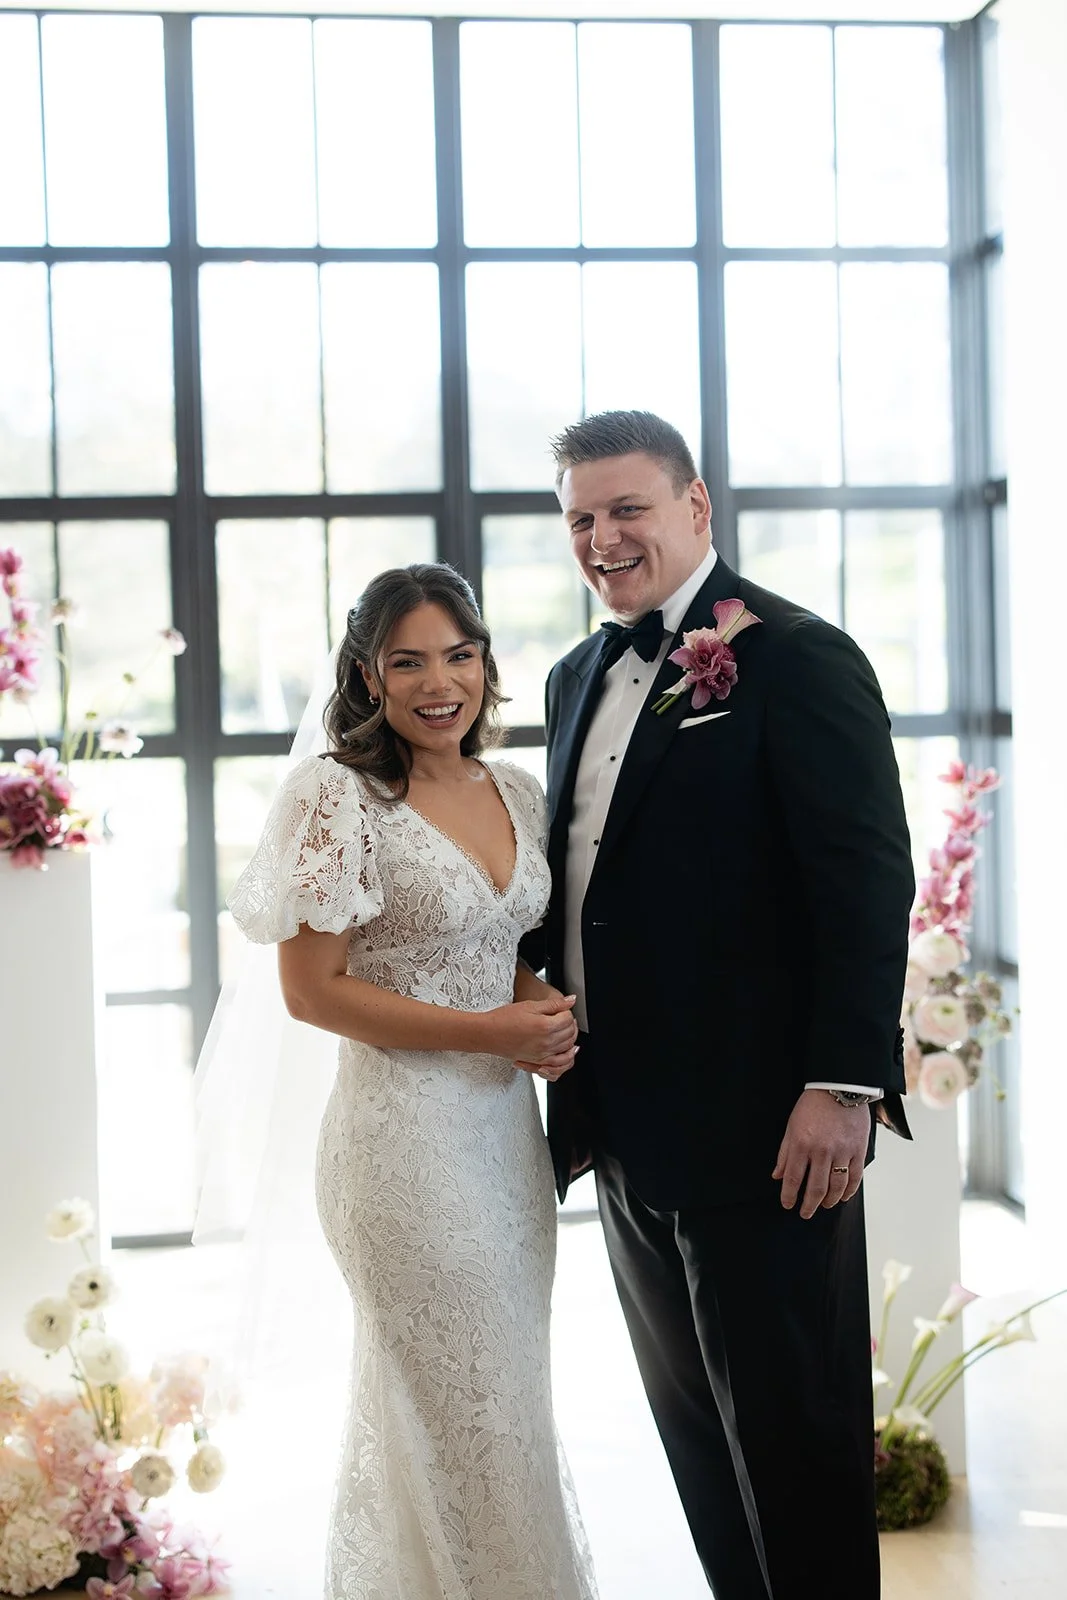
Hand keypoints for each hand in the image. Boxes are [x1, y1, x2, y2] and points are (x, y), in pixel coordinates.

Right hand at [483, 994, 577, 1069]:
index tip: (561, 1008)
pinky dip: (566, 1057)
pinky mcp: (537, 1061)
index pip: (568, 1018)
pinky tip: (566, 1050)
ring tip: (565, 1030)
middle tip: (563, 1017)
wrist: (487, 1034)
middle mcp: (546, 1042)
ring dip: (570, 1039)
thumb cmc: (504, 1018)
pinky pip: (559, 1063)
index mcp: (546, 1026)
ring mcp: (542, 1054)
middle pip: (570, 1033)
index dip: (566, 1011)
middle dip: (570, 1024)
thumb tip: (571, 1000)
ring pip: (567, 1048)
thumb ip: (554, 1004)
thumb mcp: (530, 1005)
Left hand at [772, 1089, 869, 1218]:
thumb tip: (777, 1176)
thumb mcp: (791, 1127)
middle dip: (809, 1205)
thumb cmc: (812, 1106)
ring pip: (836, 1186)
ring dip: (829, 1201)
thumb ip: (785, 1153)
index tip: (787, 1205)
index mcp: (802, 1144)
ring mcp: (842, 1152)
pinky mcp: (858, 1150)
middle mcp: (822, 1151)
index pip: (793, 1178)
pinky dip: (849, 1191)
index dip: (789, 1195)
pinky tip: (843, 1197)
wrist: (839, 1088)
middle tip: (805, 1213)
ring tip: (824, 1206)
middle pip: (816, 1188)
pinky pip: (855, 1178)